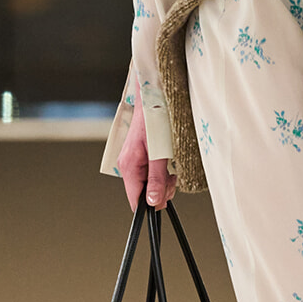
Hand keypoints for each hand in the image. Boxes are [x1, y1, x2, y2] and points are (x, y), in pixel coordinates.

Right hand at [116, 94, 176, 210]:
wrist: (153, 97)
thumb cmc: (154, 119)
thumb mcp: (160, 153)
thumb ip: (157, 179)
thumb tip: (153, 202)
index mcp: (129, 166)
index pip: (135, 199)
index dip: (150, 205)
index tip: (164, 203)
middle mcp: (129, 164)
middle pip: (145, 191)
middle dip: (162, 188)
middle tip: (173, 177)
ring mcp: (135, 159)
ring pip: (151, 182)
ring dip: (165, 178)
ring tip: (172, 165)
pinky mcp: (142, 155)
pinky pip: (153, 171)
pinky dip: (164, 169)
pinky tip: (170, 161)